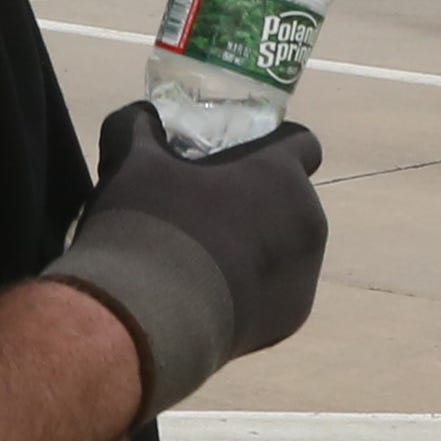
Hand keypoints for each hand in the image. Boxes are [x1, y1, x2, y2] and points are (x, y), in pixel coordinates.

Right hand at [40, 104, 329, 420]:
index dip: (272, 145)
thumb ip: (138, 126)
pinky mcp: (294, 317)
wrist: (148, 321)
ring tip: (207, 257)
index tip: (238, 157)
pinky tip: (211, 295)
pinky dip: (254, 288)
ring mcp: (306, 273)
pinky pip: (279, 289)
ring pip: (290, 245)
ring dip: (260, 244)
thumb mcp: (131, 162)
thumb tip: (142, 118)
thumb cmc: (149, 227)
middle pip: (293, 198)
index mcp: (280, 174)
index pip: (302, 143)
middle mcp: (308, 221)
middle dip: (261, 199)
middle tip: (210, 209)